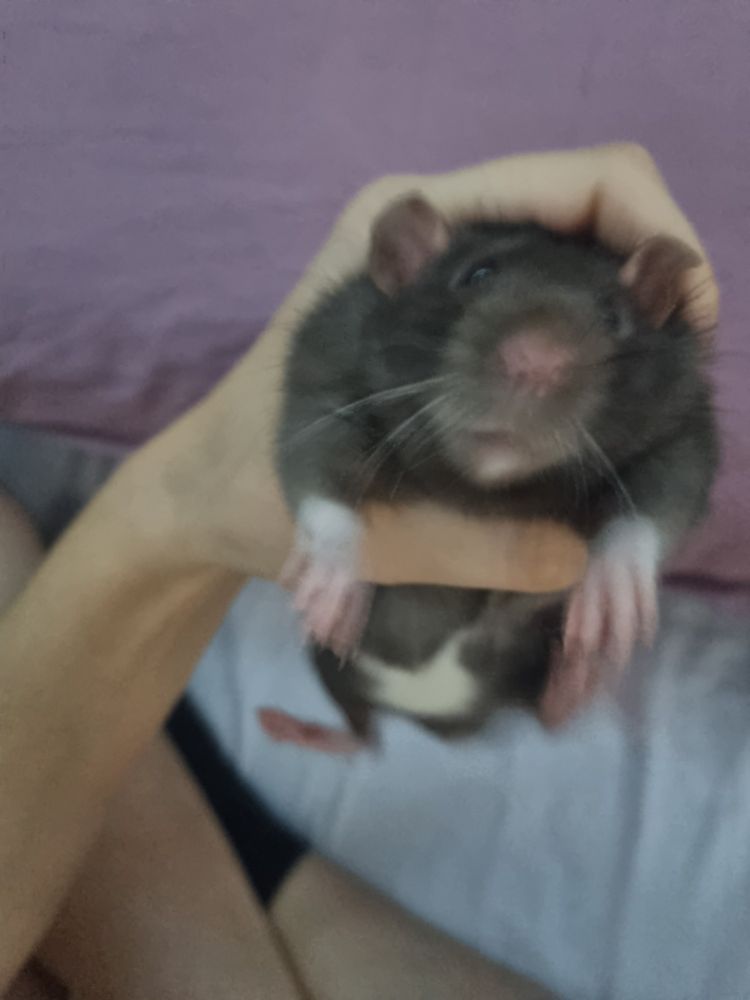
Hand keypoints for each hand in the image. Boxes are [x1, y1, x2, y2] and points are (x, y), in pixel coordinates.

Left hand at [139, 143, 716, 590]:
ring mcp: (439, 268)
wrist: (200, 495)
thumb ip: (469, 543)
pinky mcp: (445, 314)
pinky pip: (553, 300)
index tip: (685, 333)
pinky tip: (607, 413)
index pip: (586, 185)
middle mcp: (431, 230)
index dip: (661, 244)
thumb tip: (587, 558)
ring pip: (582, 260)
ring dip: (631, 322)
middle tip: (677, 384)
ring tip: (653, 406)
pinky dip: (596, 346)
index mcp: (406, 230)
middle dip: (654, 294)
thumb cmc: (250, 494)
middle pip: (599, 218)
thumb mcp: (357, 525)